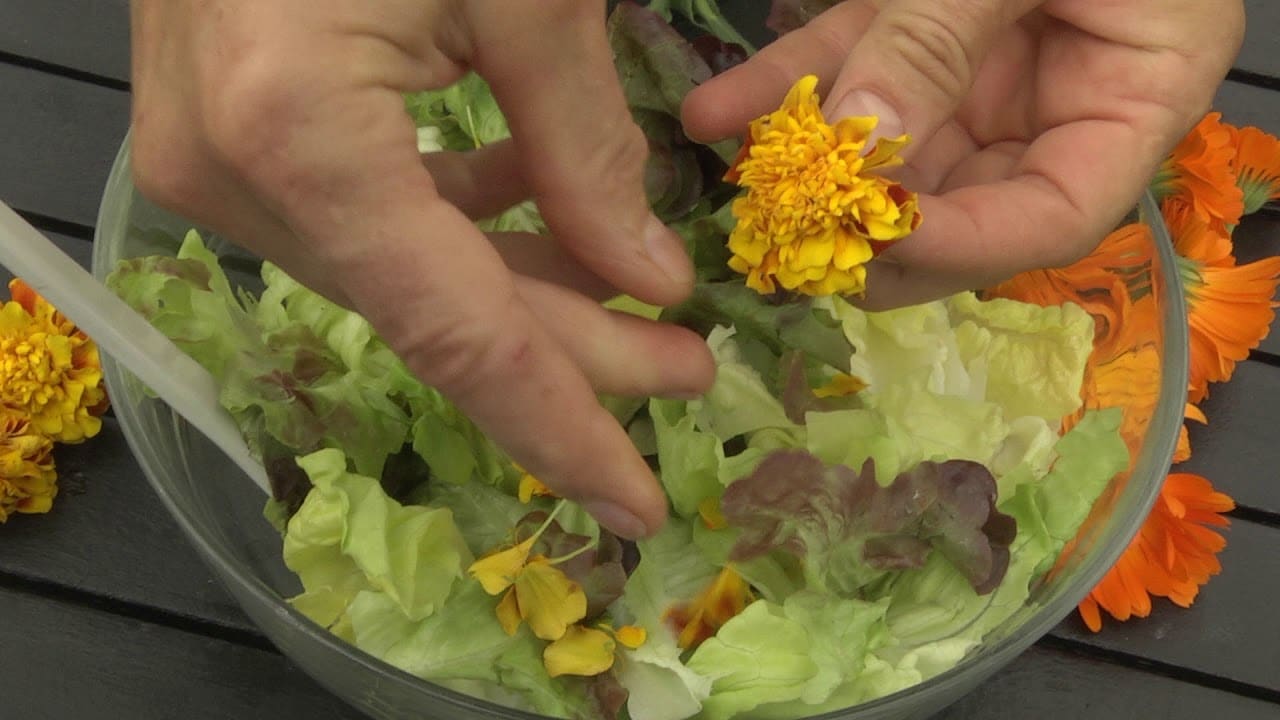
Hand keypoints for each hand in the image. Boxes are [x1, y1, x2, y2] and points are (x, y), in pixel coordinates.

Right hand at [129, 0, 716, 537]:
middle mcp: (234, 171)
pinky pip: (369, 213)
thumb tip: (649, 284)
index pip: (458, 333)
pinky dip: (464, 223)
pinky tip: (541, 215)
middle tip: (692, 368)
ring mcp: (219, 156)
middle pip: (439, 311)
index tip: (638, 500)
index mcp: (298, 134)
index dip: (562, 425)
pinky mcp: (236, 129)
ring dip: (529, 284)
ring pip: (410, 269)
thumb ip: (585, 149)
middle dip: (576, 350)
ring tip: (650, 303)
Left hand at [684, 0, 1244, 308]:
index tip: (875, 235)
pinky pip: (846, 67)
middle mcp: (1054, 100)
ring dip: (810, 165)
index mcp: (1135, 94)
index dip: (966, 244)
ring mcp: (980, 69)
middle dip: (872, 229)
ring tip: (741, 184)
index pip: (1055, 214)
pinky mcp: (913, 26)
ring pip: (890, 145)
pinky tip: (714, 113)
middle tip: (794, 243)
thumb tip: (863, 140)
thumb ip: (945, 39)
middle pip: (963, 204)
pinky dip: (781, 86)